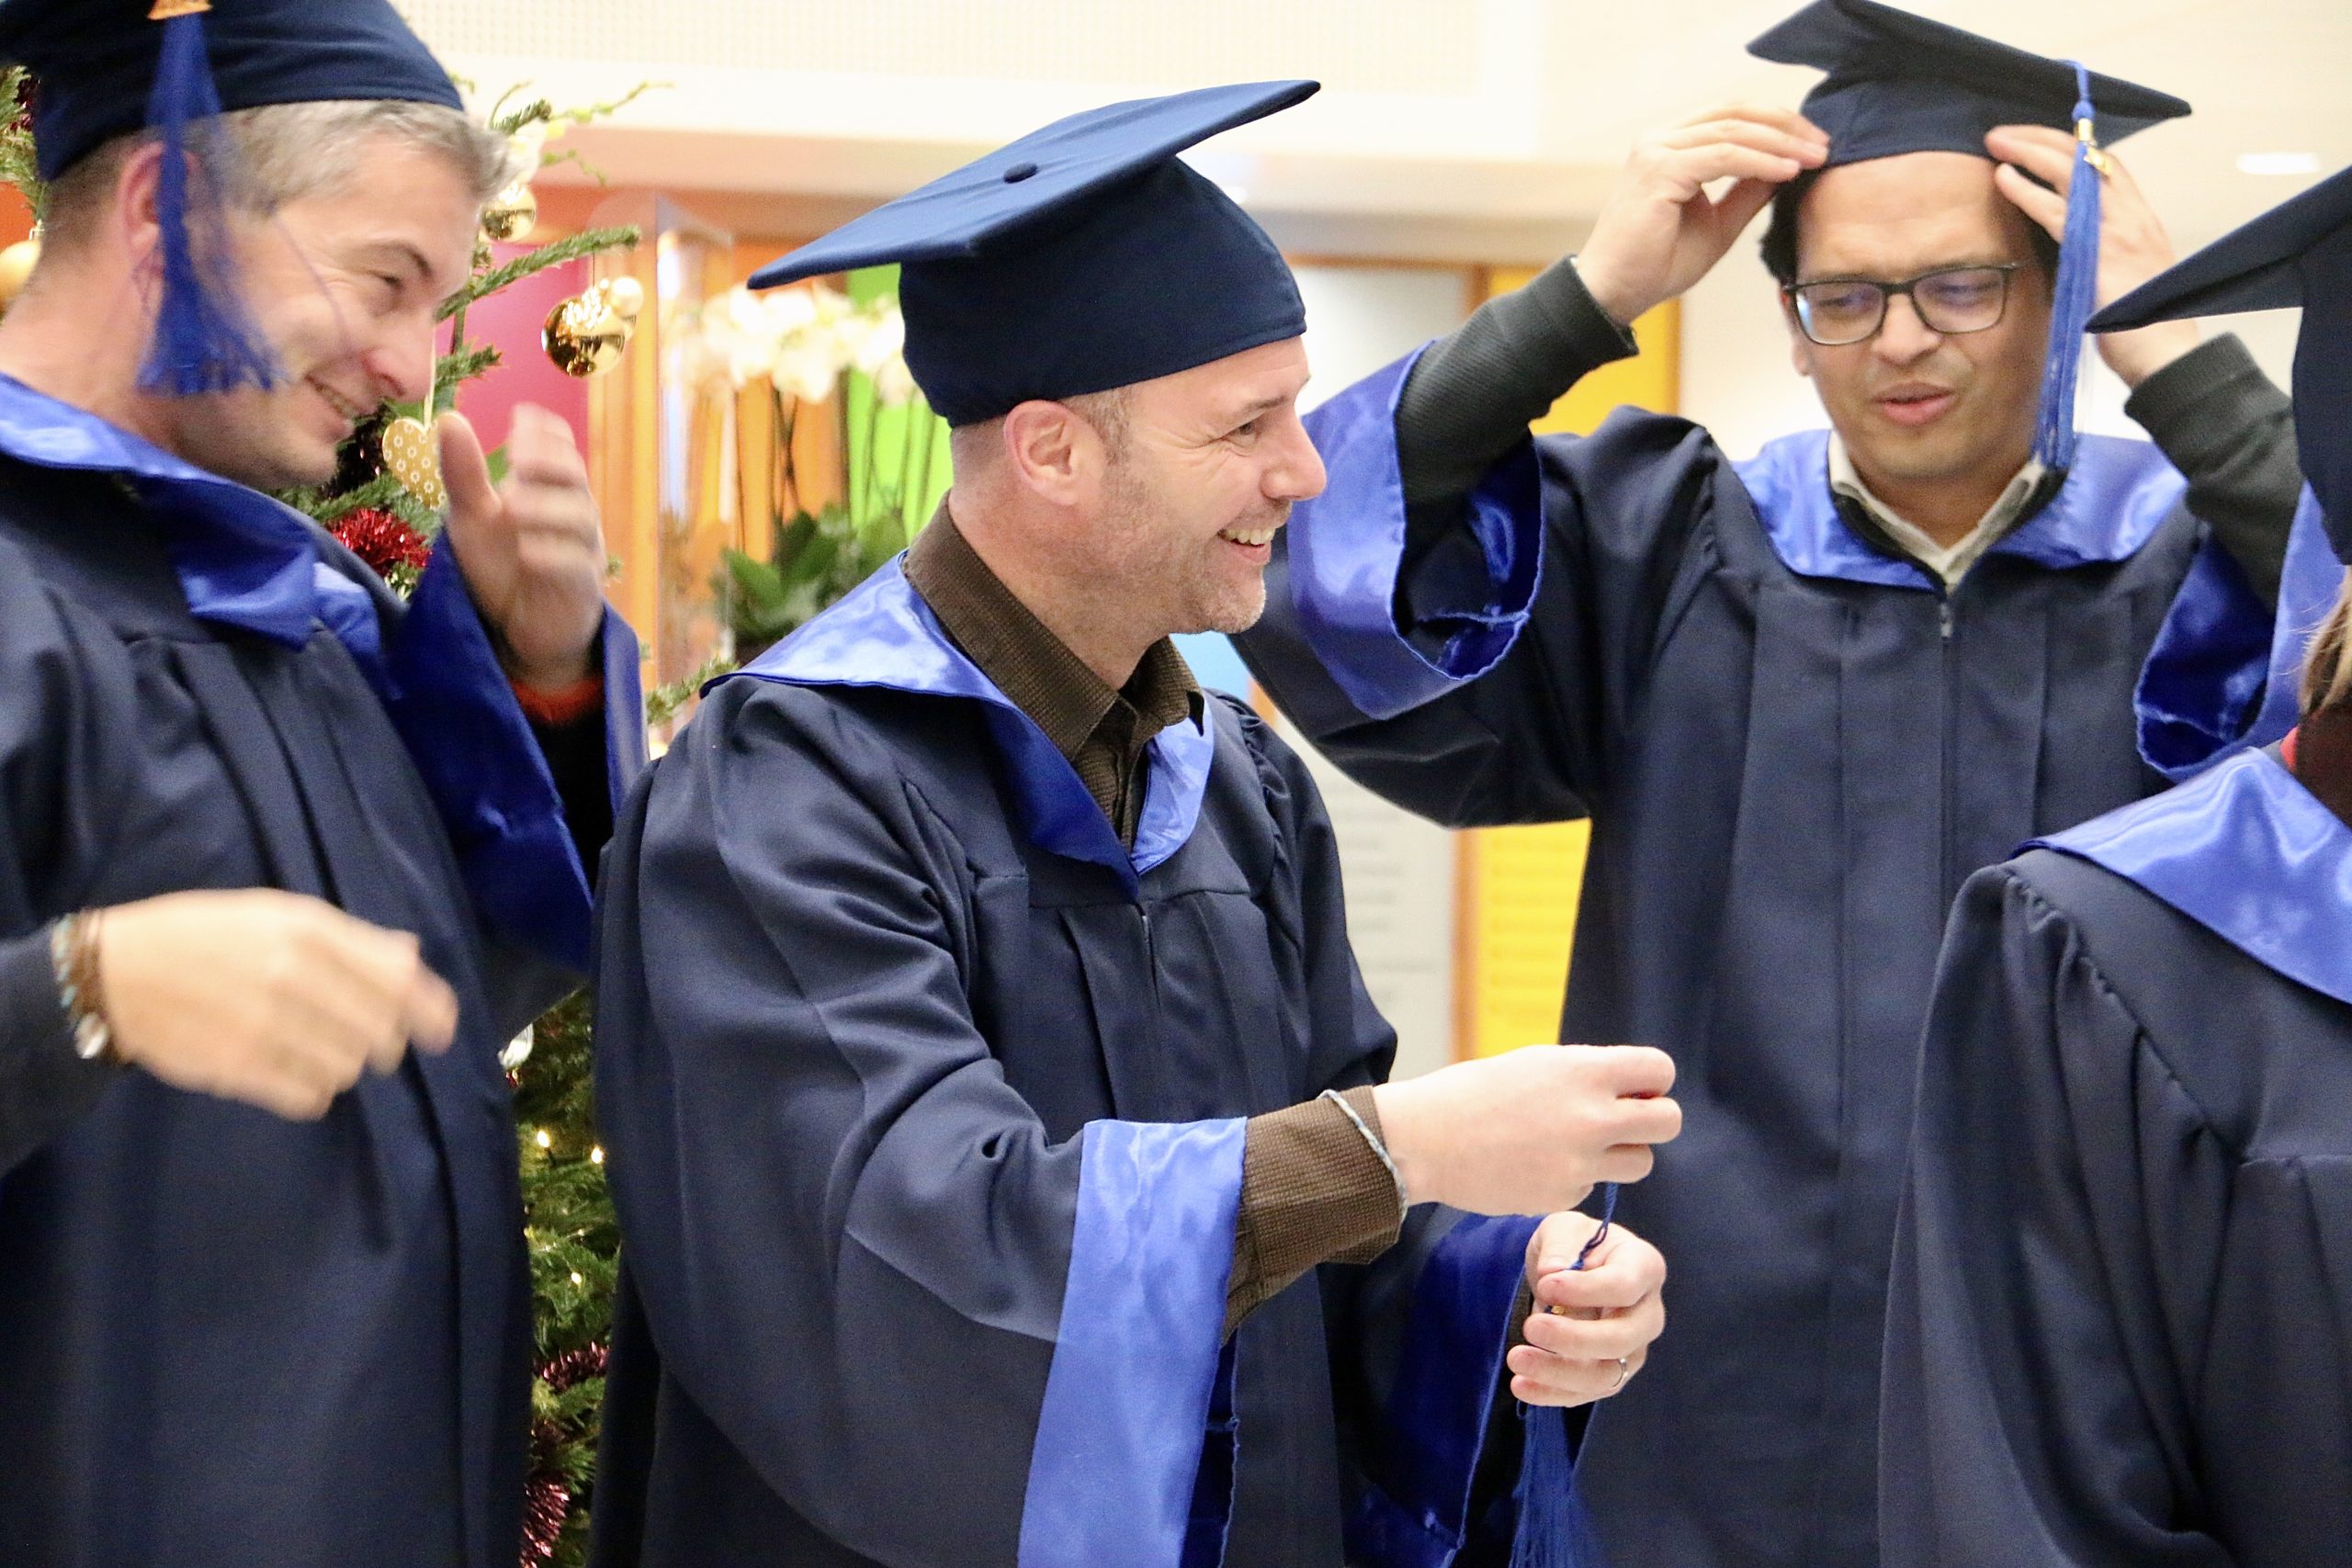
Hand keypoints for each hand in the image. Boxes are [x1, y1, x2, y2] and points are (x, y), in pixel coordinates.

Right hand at [95, 889, 459, 1119]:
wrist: (117, 972)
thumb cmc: (206, 936)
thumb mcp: (277, 914)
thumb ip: (350, 939)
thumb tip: (413, 958)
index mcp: (308, 932)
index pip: (398, 980)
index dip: (431, 1010)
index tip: (442, 1030)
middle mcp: (293, 976)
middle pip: (381, 1031)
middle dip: (385, 1041)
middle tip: (369, 1040)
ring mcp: (265, 1025)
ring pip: (348, 1067)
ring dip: (346, 1065)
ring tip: (318, 1049)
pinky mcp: (238, 1068)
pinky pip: (310, 1096)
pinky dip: (314, 1091)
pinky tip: (296, 1073)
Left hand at [439, 404, 607, 689]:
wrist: (519, 631)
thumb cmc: (501, 567)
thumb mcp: (472, 517)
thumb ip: (464, 473)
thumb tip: (449, 417)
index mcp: (553, 493)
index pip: (563, 450)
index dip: (547, 433)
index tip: (520, 419)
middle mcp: (575, 517)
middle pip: (576, 480)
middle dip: (549, 464)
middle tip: (517, 457)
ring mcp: (583, 554)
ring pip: (580, 521)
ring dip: (547, 509)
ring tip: (512, 506)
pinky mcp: (581, 592)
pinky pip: (576, 569)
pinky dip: (554, 557)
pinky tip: (527, 552)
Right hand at [1371, 1044, 1679, 1215]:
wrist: (1426, 1140)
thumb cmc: (1476, 1093)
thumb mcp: (1536, 1062)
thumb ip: (1587, 1074)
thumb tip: (1631, 1089)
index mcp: (1584, 1072)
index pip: (1660, 1070)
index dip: (1652, 1080)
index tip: (1634, 1089)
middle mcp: (1591, 1117)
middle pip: (1668, 1122)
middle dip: (1653, 1120)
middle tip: (1626, 1121)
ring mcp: (1580, 1162)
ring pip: (1641, 1162)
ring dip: (1621, 1154)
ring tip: (1582, 1146)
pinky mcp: (1564, 1196)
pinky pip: (1594, 1187)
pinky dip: (1576, 1178)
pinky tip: (1538, 1165)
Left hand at [1508, 1211, 1666, 1406]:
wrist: (1567, 1272)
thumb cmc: (1574, 1245)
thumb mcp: (1564, 1229)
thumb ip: (1561, 1245)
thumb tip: (1553, 1272)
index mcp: (1644, 1267)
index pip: (1624, 1286)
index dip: (1586, 1290)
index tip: (1546, 1285)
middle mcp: (1647, 1313)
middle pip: (1622, 1339)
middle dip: (1574, 1339)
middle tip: (1531, 1327)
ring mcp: (1632, 1349)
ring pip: (1606, 1375)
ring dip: (1559, 1373)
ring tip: (1517, 1360)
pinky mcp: (1610, 1373)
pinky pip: (1586, 1393)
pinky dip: (1553, 1393)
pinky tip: (1522, 1385)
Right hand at [1575, 106, 1827, 326]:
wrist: (1614, 293)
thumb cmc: (1656, 264)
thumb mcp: (1718, 223)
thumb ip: (1747, 191)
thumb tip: (1788, 165)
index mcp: (1670, 146)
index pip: (1731, 116)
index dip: (1778, 123)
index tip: (1815, 144)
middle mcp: (1659, 139)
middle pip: (1736, 112)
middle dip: (1787, 125)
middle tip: (1824, 145)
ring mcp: (1656, 150)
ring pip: (1733, 130)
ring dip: (1781, 142)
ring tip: (1815, 158)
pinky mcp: (1658, 170)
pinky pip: (1723, 156)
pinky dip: (1761, 161)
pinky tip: (1788, 171)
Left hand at [1986, 124, 2200, 388]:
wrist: (2165, 353)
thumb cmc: (2141, 325)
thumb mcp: (2123, 275)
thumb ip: (2100, 252)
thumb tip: (2069, 248)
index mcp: (2139, 218)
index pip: (2104, 164)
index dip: (2068, 146)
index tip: (2034, 140)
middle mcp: (2132, 214)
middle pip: (2086, 156)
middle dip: (2041, 138)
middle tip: (2003, 133)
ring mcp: (2118, 227)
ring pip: (2070, 171)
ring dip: (2028, 151)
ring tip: (1995, 142)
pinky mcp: (2098, 250)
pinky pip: (2055, 209)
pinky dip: (2026, 190)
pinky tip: (2002, 177)